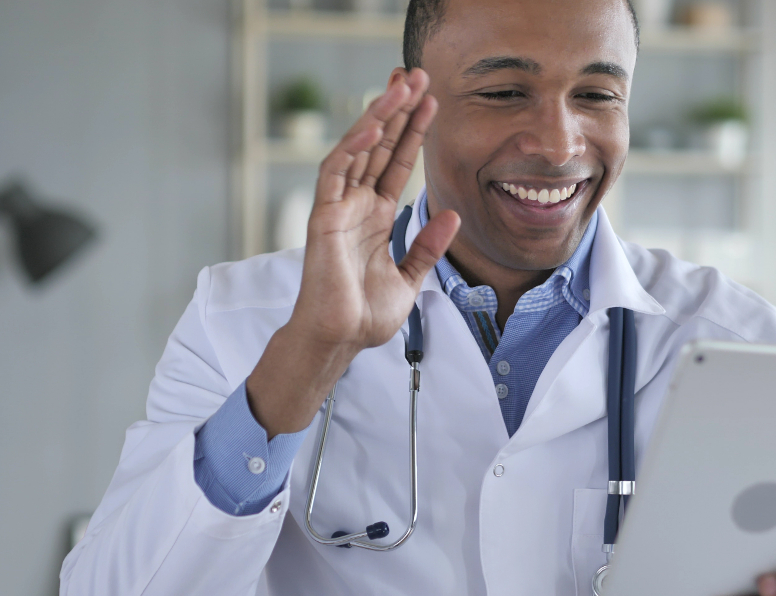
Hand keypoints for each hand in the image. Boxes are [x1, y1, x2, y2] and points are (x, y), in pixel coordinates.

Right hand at [291, 68, 457, 349]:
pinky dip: (353, 149)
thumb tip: (452, 215)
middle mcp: (356, 205)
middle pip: (379, 146)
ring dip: (378, 116)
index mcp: (375, 217)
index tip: (433, 103)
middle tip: (418, 75)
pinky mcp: (323, 218)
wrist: (342, 339)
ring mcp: (338, 208)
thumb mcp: (410, 277)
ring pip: (358, 150)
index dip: (413, 132)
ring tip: (400, 85)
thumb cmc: (366, 314)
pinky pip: (335, 174)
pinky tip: (374, 127)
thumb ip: (428, 246)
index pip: (397, 163)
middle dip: (398, 110)